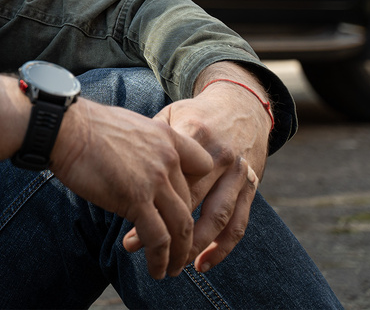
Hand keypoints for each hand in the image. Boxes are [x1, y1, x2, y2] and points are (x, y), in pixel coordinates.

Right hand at [50, 99, 213, 279]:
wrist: (63, 128)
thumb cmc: (83, 125)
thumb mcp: (127, 124)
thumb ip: (143, 144)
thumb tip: (136, 160)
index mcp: (166, 136)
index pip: (202, 165)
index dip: (197, 185)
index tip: (182, 203)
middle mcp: (168, 158)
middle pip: (190, 202)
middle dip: (187, 229)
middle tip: (181, 247)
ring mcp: (155, 180)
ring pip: (182, 226)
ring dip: (180, 253)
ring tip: (174, 269)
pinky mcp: (136, 200)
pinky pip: (159, 238)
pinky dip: (161, 259)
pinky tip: (157, 271)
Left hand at [137, 64, 271, 273]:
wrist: (242, 105)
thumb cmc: (195, 114)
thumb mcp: (170, 118)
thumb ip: (150, 143)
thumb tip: (117, 169)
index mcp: (195, 134)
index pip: (168, 175)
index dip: (147, 202)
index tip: (126, 221)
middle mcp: (220, 156)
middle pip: (191, 200)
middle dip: (166, 228)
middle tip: (141, 248)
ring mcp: (239, 173)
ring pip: (218, 217)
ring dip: (195, 245)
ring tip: (173, 263)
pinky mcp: (253, 185)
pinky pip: (239, 222)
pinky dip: (222, 246)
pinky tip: (203, 263)